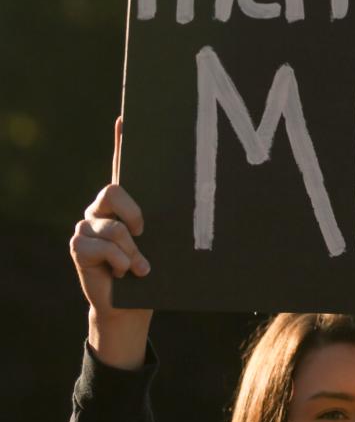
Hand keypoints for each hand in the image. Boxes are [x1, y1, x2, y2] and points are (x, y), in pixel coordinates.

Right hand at [68, 118, 152, 368]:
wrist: (132, 304)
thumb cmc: (156, 269)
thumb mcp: (167, 242)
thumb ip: (173, 221)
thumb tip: (208, 200)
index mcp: (126, 203)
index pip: (122, 165)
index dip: (121, 141)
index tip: (126, 117)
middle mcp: (103, 208)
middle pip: (113, 189)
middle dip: (133, 212)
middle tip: (145, 233)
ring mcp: (87, 225)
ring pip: (112, 226)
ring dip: (132, 251)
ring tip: (141, 267)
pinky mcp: (78, 246)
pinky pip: (99, 246)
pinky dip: (119, 261)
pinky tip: (125, 273)